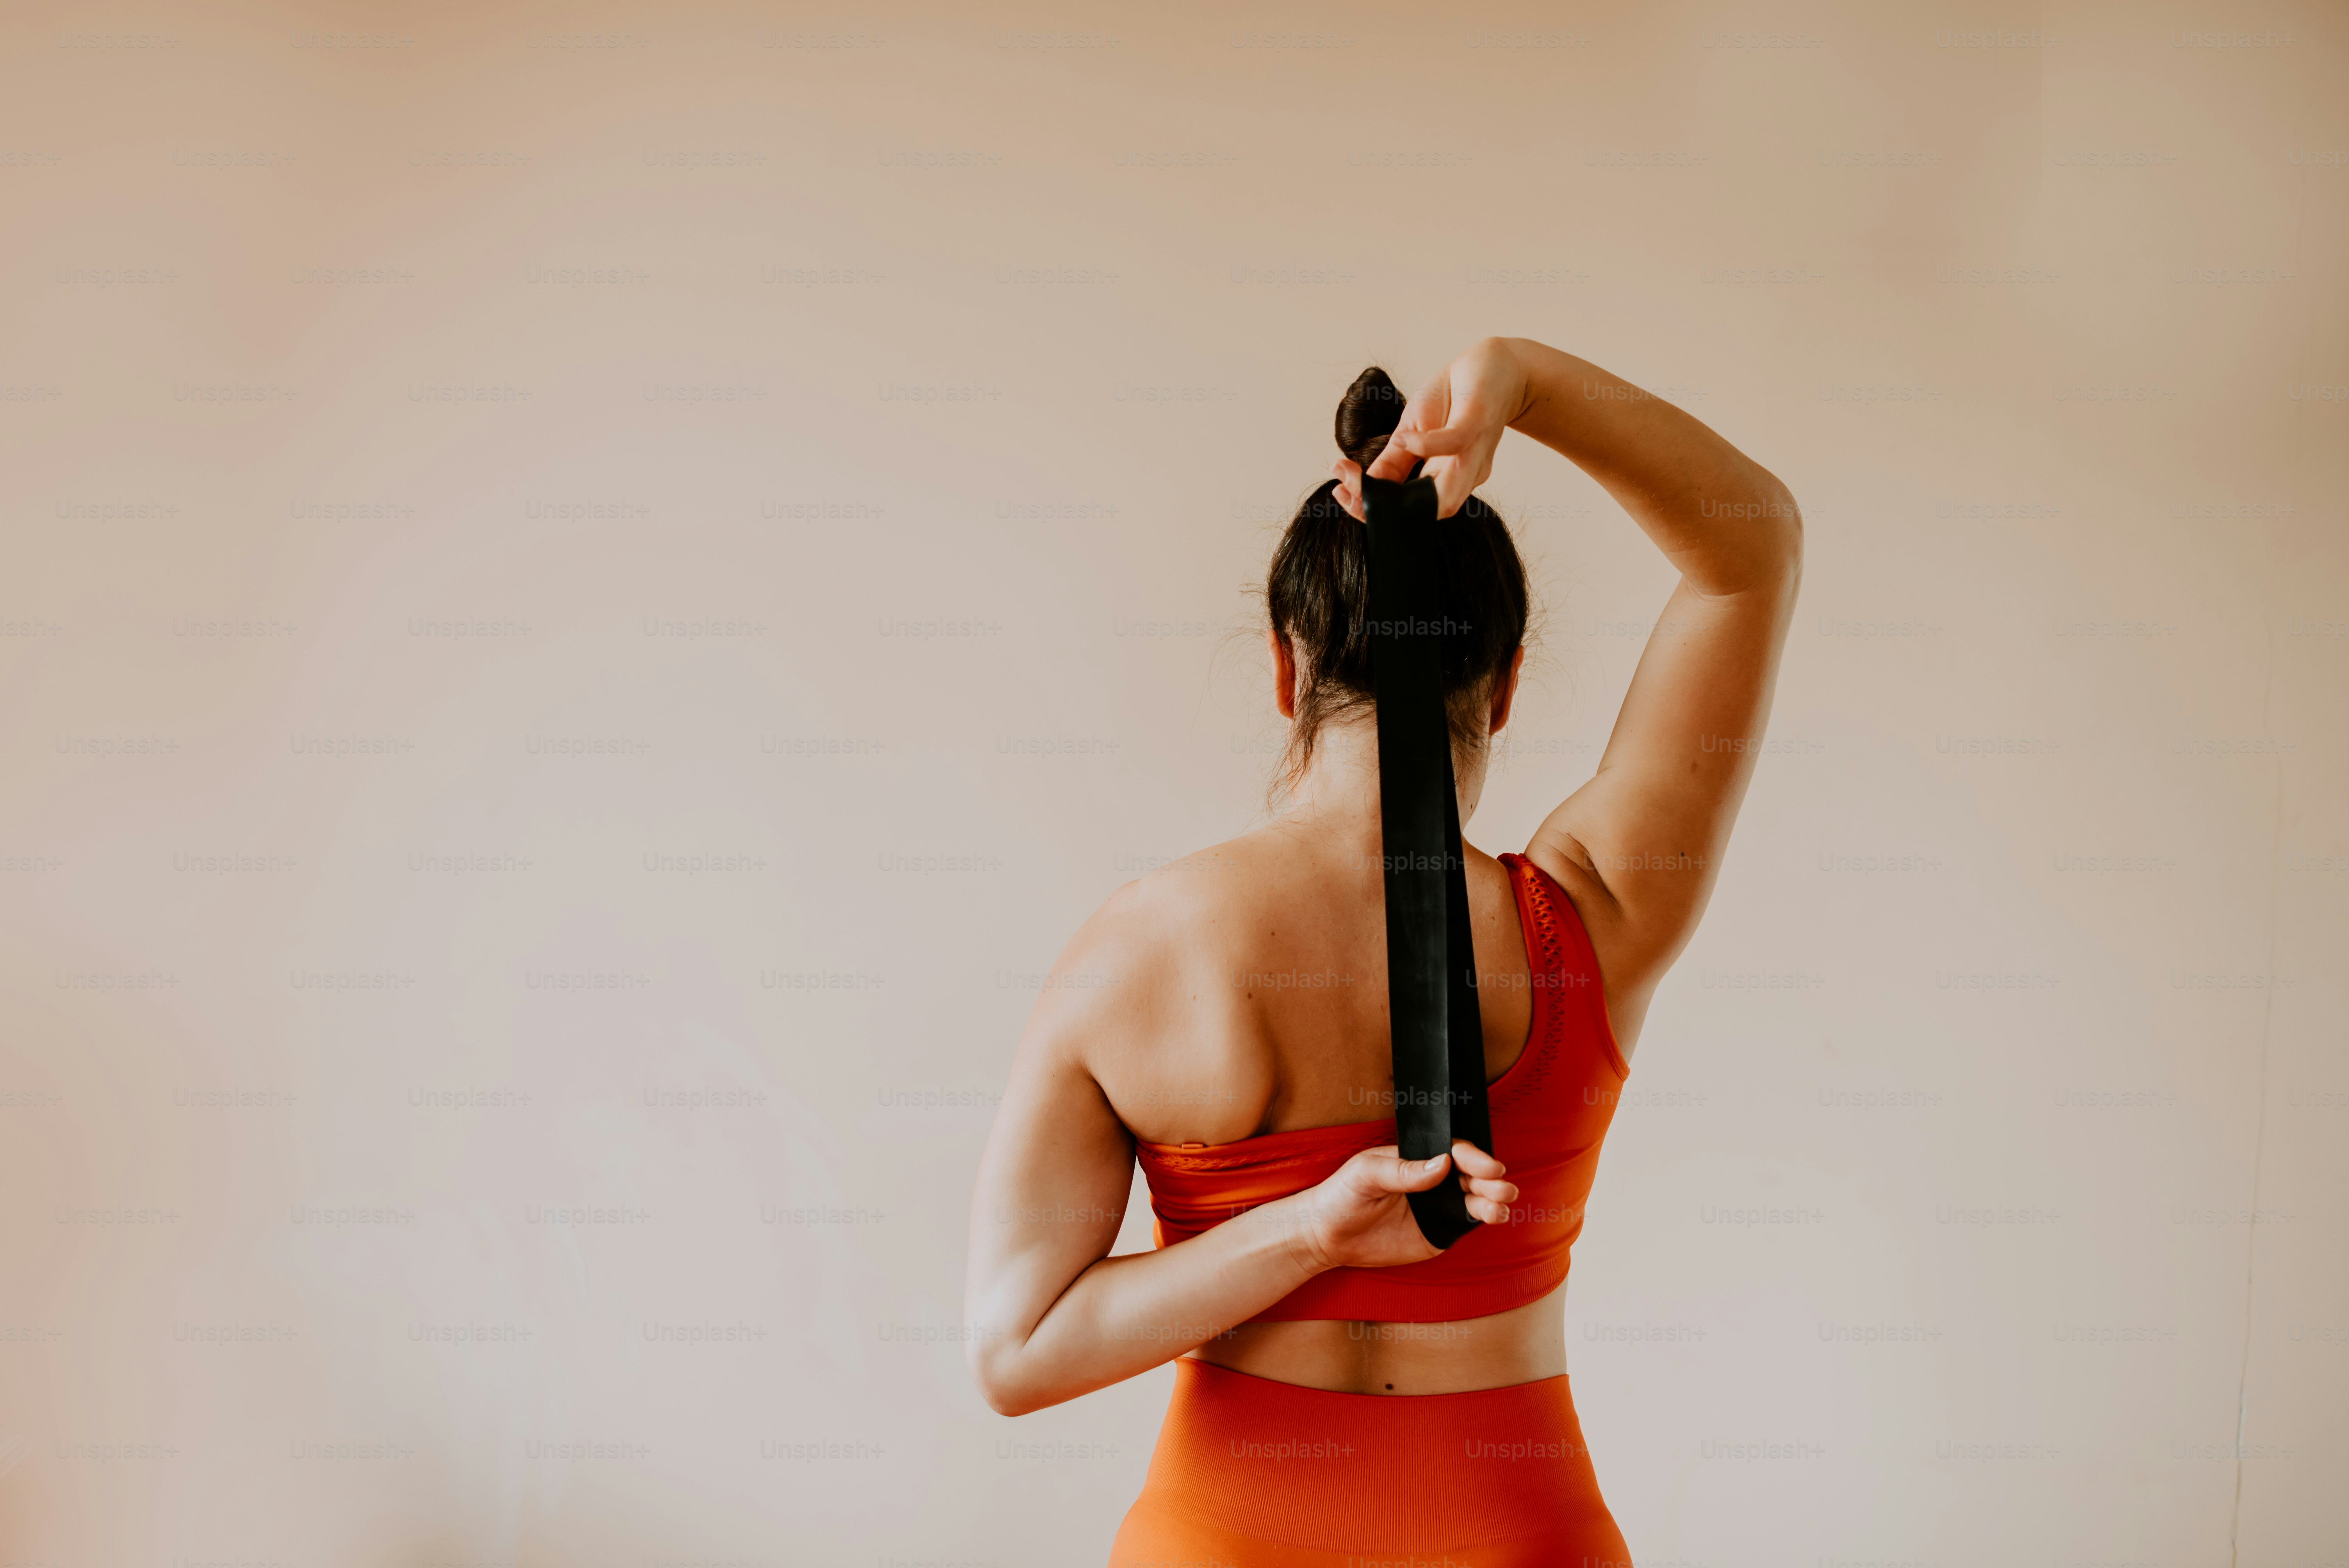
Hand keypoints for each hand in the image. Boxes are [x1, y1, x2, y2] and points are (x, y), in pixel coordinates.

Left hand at [1276, 1140, 1517, 1272]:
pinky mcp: (1437, 1231)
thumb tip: (1442, 1163)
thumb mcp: (1367, 1173)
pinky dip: (1484, 1218)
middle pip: (1471, 1174)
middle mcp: (1432, 1180)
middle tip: (1502, 1187)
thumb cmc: (1341, 1195)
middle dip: (1491, 1179)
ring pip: (1475, 1198)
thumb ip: (1404, 1171)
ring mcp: (1437, 1206)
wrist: (1326, 1236)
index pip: (1453, 1152)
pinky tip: (1494, 1216)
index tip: (1489, 1167)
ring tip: (1502, 1205)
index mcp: (1416, 1157)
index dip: (1474, 1158)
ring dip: (1493, 1199)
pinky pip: (1465, 1222)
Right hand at [1331, 337, 1528, 520]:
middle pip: (1425, 511)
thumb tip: (1361, 484)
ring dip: (1400, 491)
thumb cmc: (1455, 399)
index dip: (1372, 508)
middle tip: (1344, 490)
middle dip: (1379, 508)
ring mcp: (1473, 451)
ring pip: (1446, 494)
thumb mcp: (1414, 429)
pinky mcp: (1479, 421)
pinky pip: (1455, 443)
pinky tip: (1403, 439)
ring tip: (1360, 477)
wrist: (1498, 366)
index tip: (1340, 493)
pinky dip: (1427, 446)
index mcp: (1443, 478)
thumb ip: (1393, 461)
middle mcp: (1462, 474)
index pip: (1407, 507)